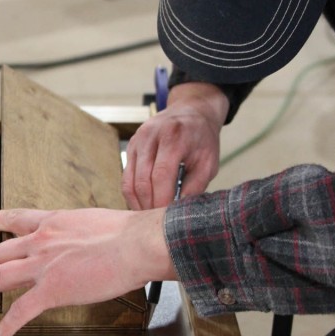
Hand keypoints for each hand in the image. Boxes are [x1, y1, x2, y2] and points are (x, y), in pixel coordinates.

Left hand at [0, 206, 173, 335]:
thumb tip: (82, 240)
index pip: (17, 219)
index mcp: (53, 222)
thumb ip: (77, 231)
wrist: (136, 244)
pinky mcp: (53, 289)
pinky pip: (22, 310)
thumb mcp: (92, 221)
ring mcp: (44, 265)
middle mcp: (42, 241)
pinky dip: (8, 324)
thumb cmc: (126, 233)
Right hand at [122, 82, 227, 209]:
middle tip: (158, 224)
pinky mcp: (130, 147)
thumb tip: (178, 213)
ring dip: (139, 203)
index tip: (167, 220)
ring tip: (150, 217)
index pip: (161, 175)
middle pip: (142, 181)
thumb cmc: (202, 138)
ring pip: (129, 181)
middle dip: (149, 206)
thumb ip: (195, 187)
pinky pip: (126, 177)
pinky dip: (133, 194)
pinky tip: (145, 204)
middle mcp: (150, 136)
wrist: (191, 111)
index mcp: (173, 136)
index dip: (162, 201)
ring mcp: (137, 140)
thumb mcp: (208, 162)